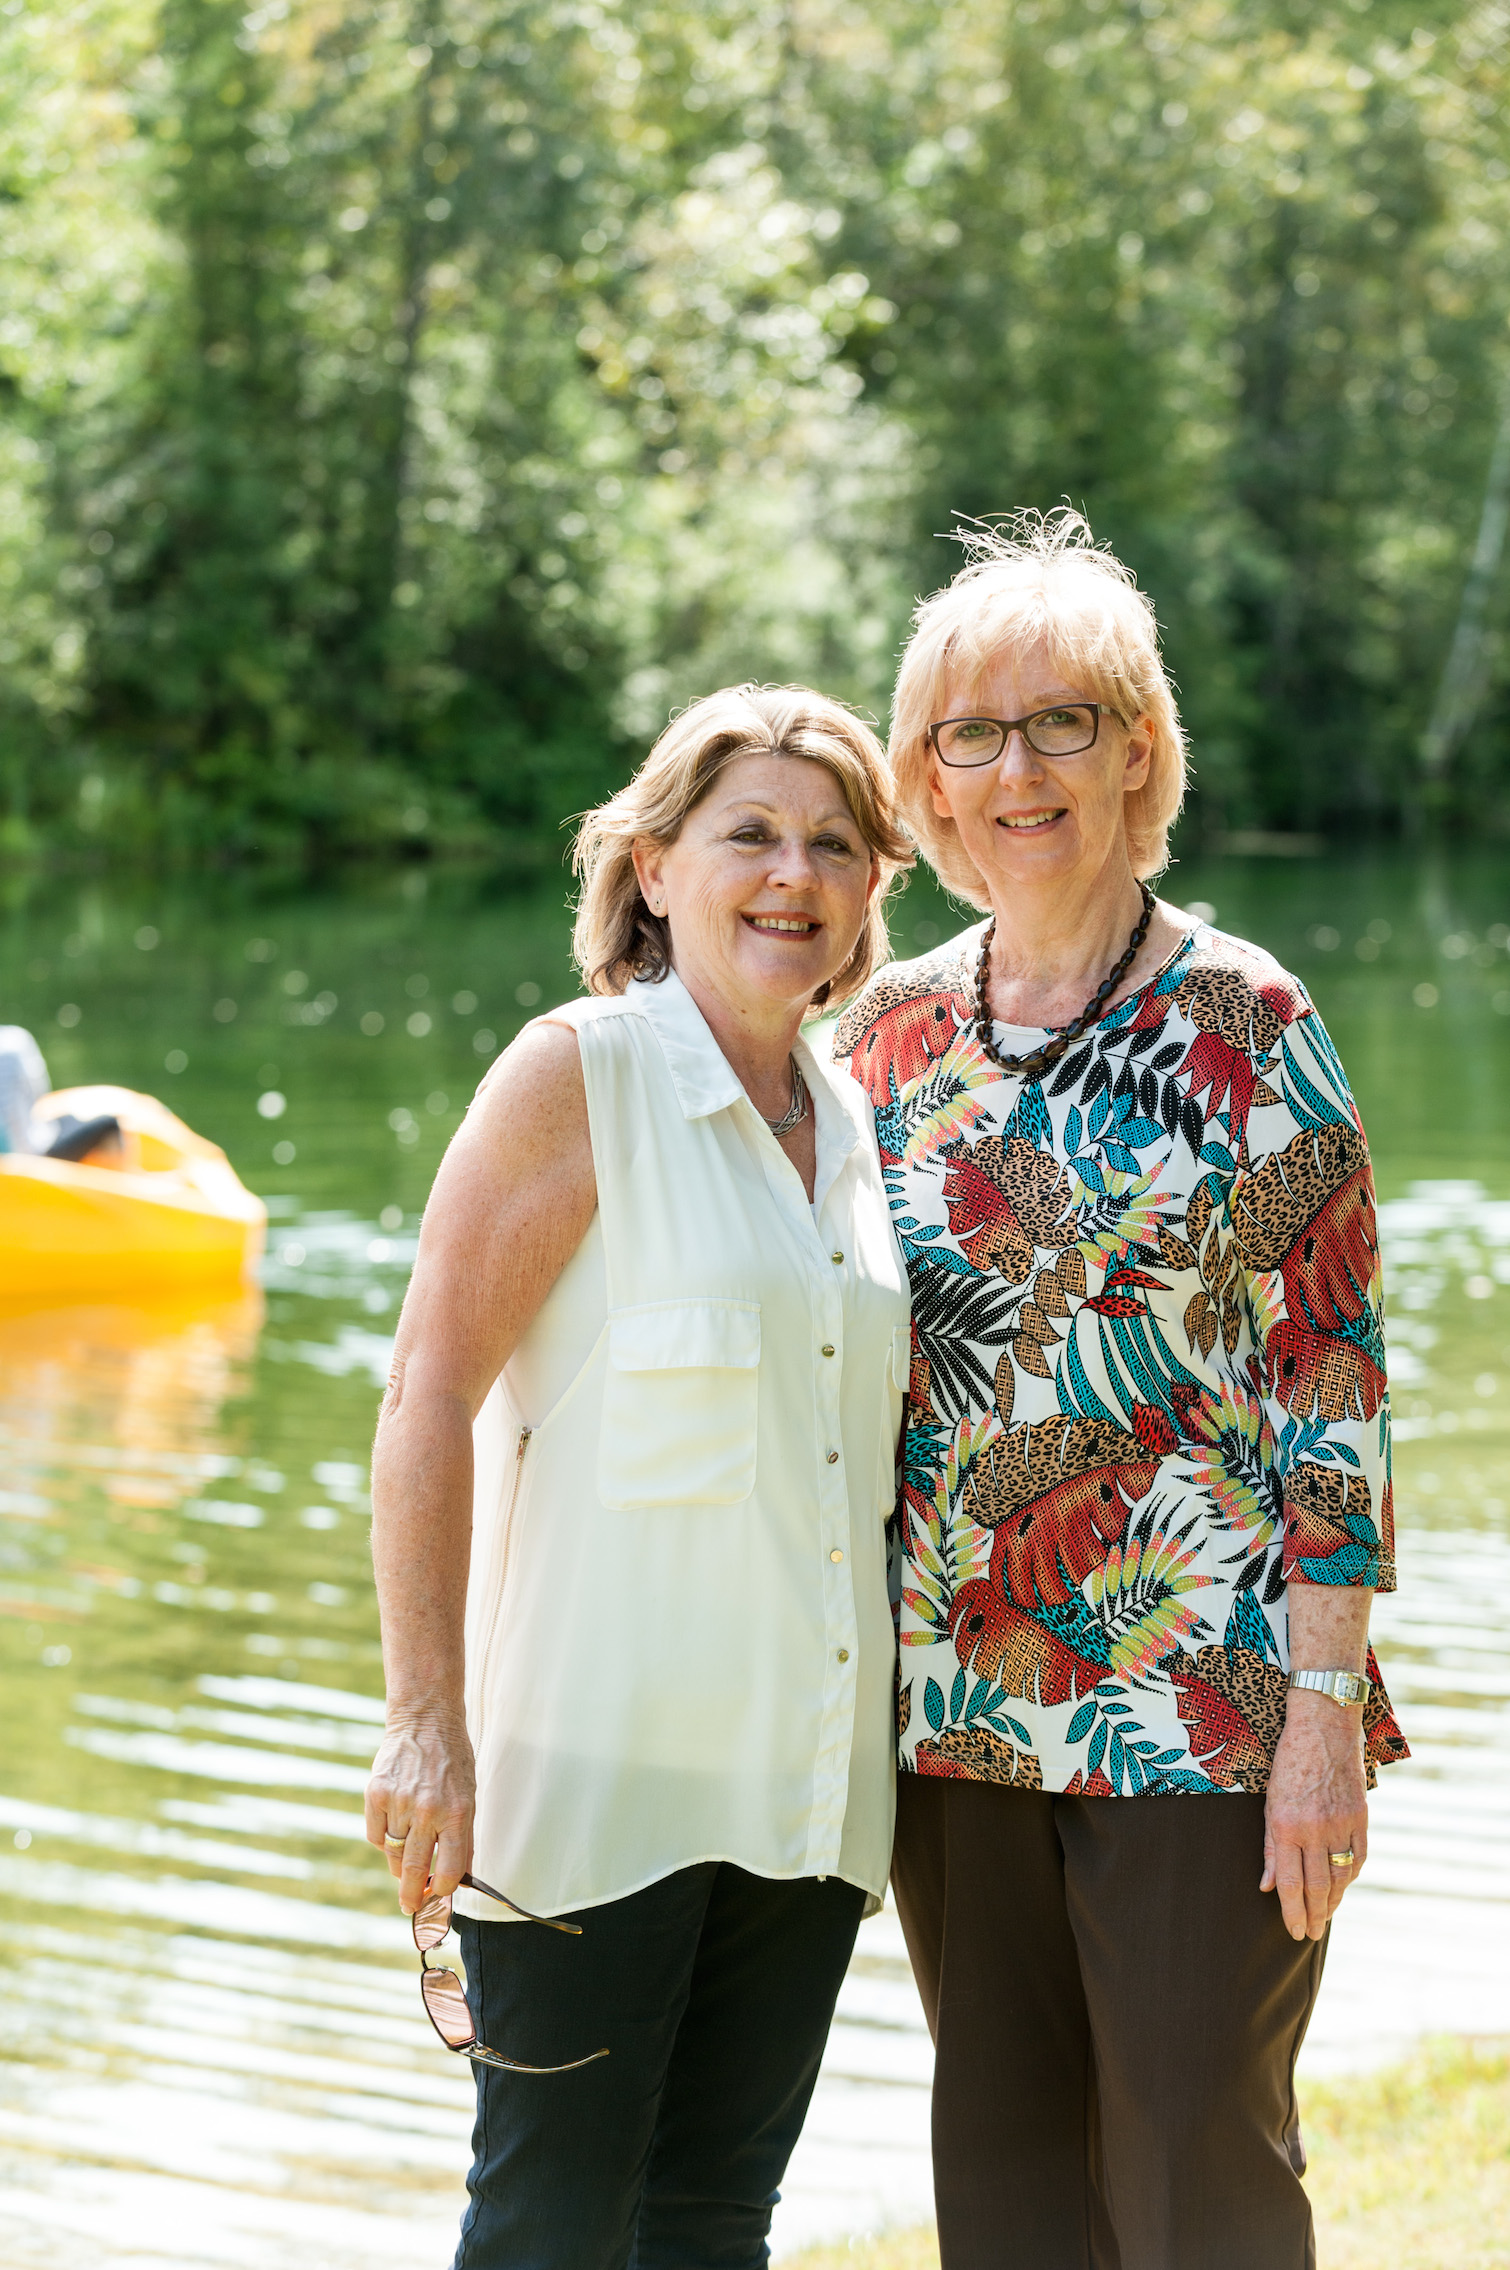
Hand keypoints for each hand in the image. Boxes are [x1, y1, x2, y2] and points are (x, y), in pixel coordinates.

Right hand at [365, 1709, 475, 1915]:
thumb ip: (463, 1836)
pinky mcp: (376, 1794)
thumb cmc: (452, 1760)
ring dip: (398, 1865)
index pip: (449, 1869)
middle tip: (409, 1908)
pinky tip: (393, 1830)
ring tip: (403, 1866)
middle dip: (412, 1896)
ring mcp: (399, 1802)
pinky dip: (384, 1840)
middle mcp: (428, 1811)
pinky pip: (376, 1835)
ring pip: (393, 1854)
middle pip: (415, 1869)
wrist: (425, 1721)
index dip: (443, 1890)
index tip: (438, 1895)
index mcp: (457, 1813)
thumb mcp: (469, 1795)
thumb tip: (459, 1876)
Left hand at [1261, 1693, 1367, 1940]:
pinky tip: (1343, 1888)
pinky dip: (1351, 1877)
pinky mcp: (1360, 1817)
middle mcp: (1314, 1829)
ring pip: (1340, 1877)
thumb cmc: (1289, 1762)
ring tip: (1326, 1918)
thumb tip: (1266, 1886)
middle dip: (1314, 1916)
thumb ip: (1269, 1846)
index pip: (1290, 1883)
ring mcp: (1341, 1824)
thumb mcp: (1269, 1801)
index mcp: (1286, 1825)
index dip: (1292, 1912)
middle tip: (1311, 1935)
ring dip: (1333, 1903)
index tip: (1295, 1932)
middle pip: (1317, 1887)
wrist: (1324, 1726)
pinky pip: (1358, 1858)